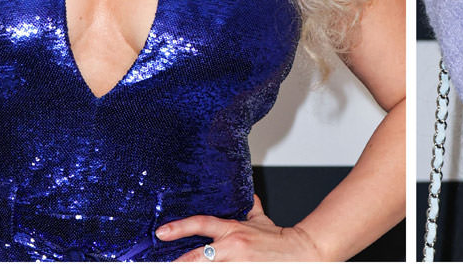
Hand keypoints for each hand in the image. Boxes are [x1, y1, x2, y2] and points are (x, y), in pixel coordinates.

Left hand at [159, 196, 324, 261]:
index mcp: (233, 230)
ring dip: (193, 268)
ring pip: (206, 267)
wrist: (300, 252)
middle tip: (161, 265)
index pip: (201, 224)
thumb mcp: (261, 220)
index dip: (179, 227)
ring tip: (178, 268)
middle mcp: (232, 247)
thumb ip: (250, 209)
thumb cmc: (280, 239)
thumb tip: (246, 196)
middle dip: (178, 263)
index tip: (161, 232)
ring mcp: (236, 263)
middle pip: (197, 256)